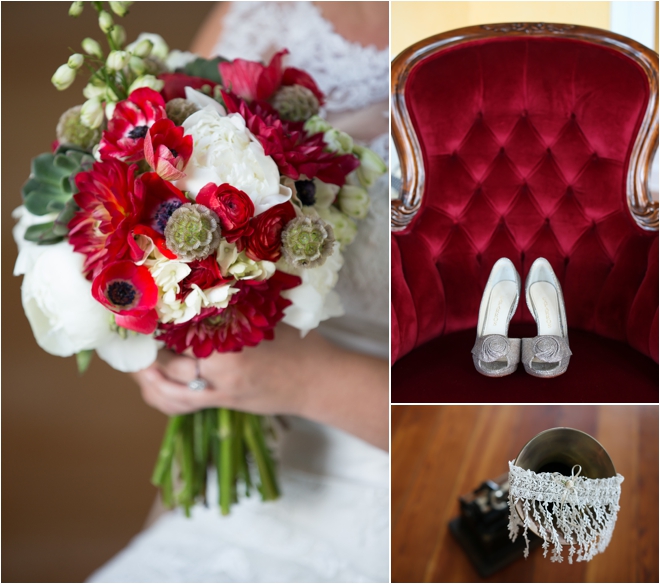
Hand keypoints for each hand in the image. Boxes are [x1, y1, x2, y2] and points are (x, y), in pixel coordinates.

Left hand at [132, 324, 388, 449]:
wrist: (321, 381)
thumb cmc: (300, 343)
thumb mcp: (268, 315)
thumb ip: (234, 306)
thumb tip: (201, 287)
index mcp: (232, 338)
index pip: (180, 329)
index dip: (154, 322)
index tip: (139, 310)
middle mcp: (221, 367)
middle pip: (168, 361)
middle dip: (146, 349)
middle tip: (133, 335)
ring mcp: (221, 390)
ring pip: (168, 391)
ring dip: (147, 379)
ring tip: (137, 364)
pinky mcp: (224, 404)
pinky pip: (182, 406)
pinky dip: (162, 397)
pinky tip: (154, 385)